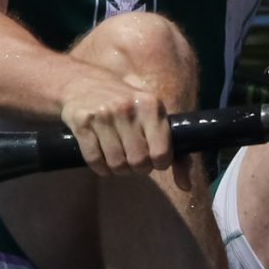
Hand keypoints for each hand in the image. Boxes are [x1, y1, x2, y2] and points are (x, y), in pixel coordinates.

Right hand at [57, 68, 178, 179]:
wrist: (84, 82)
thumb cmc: (128, 104)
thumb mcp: (154, 116)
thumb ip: (176, 150)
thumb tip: (186, 186)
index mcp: (150, 105)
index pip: (161, 153)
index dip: (159, 163)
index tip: (154, 159)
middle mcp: (127, 108)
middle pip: (138, 162)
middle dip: (138, 168)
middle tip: (134, 161)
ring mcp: (102, 114)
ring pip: (116, 164)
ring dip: (118, 170)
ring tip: (119, 159)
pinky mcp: (81, 122)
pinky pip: (94, 160)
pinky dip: (100, 168)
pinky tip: (103, 159)